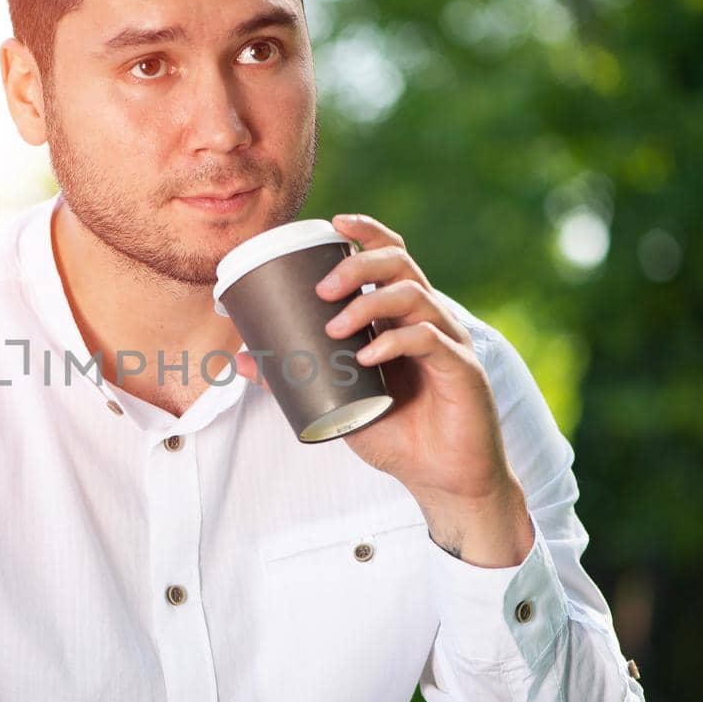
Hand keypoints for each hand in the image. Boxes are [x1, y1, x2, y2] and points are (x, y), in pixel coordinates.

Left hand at [232, 213, 532, 566]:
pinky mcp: (463, 371)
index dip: (367, 233)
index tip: (335, 220)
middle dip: (359, 264)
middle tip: (322, 287)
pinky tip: (368, 356)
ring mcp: (448, 343)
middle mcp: (427, 320)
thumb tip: (239, 357)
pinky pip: (430, 341)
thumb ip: (295, 377)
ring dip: (369, 303)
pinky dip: (395, 342)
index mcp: (400, 318)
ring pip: (415, 296)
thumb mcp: (337, 402)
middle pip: (401, 265)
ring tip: (334, 327)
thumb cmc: (395, 433)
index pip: (390, 258)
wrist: (441, 480)